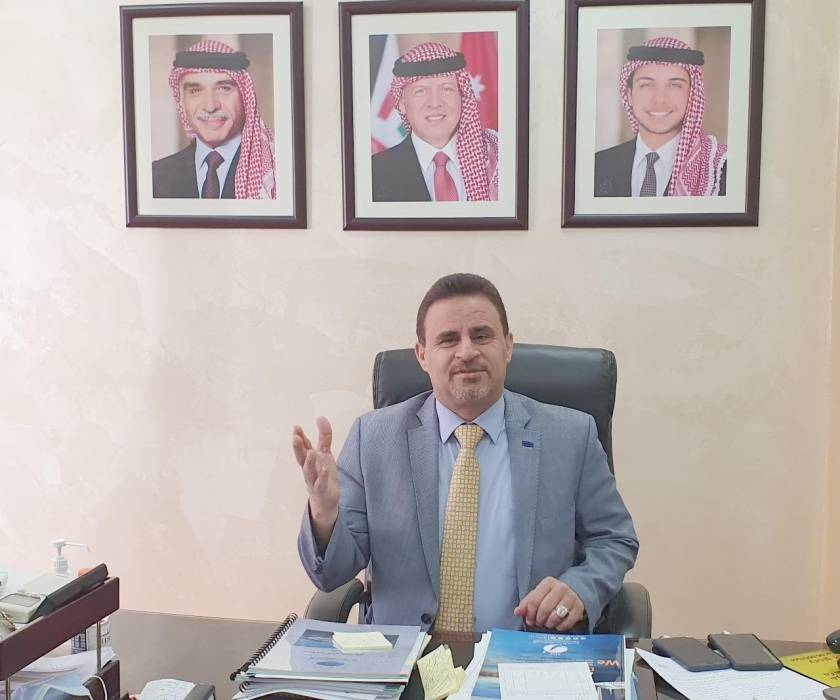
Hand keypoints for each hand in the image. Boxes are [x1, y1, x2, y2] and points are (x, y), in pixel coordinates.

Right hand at [292, 417, 339, 545]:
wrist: (326, 501)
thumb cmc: (322, 475)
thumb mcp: (325, 454)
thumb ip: (324, 436)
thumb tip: (320, 417)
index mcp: (309, 460)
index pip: (303, 447)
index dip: (299, 437)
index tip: (296, 427)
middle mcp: (309, 470)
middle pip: (301, 458)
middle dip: (297, 448)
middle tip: (295, 437)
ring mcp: (314, 481)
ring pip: (309, 471)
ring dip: (309, 462)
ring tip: (311, 452)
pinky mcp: (322, 491)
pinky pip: (321, 484)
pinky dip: (322, 477)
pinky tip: (325, 470)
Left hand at [513, 577, 585, 631]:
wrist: (574, 593)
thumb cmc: (551, 595)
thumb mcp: (539, 595)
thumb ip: (527, 603)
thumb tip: (517, 612)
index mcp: (548, 583)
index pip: (534, 600)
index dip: (530, 613)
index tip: (529, 619)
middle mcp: (561, 588)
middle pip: (544, 609)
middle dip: (539, 620)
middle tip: (538, 623)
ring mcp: (571, 598)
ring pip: (556, 616)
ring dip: (549, 624)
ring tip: (547, 624)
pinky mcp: (579, 608)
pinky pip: (567, 623)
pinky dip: (560, 627)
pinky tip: (557, 625)